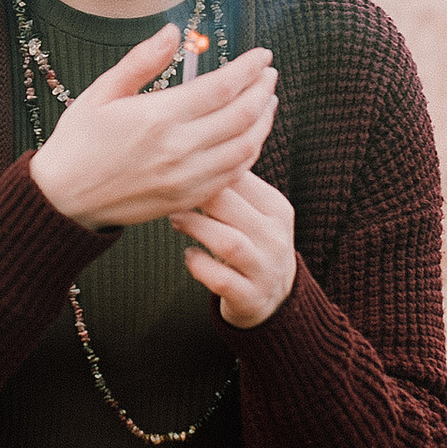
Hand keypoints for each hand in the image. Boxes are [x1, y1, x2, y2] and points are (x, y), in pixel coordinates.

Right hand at [27, 30, 278, 230]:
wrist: (63, 198)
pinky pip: (233, 175)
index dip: (249, 68)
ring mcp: (186, 178)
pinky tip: (250, 136)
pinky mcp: (187, 199)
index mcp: (158, 116)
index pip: (222, 86)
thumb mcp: (102, 92)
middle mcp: (178, 148)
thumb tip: (173, 32)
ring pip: (245, 147)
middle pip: (242, 116)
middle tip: (269, 74)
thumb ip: (142, 61)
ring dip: (263, 122)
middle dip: (263, 90)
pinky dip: (249, 152)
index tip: (263, 55)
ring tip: (267, 101)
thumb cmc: (78, 141)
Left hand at [174, 169, 297, 330]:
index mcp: (277, 209)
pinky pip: (221, 279)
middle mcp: (276, 238)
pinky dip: (199, 265)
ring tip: (175, 220)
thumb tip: (192, 149)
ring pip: (228, 242)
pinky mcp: (251, 297)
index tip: (180, 167)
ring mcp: (265, 269)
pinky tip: (189, 255)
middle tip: (170, 193)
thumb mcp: (253, 214)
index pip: (242, 179)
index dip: (207, 170)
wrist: (275, 298)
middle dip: (195, 197)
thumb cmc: (251, 245)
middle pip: (231, 207)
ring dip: (195, 228)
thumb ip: (232, 188)